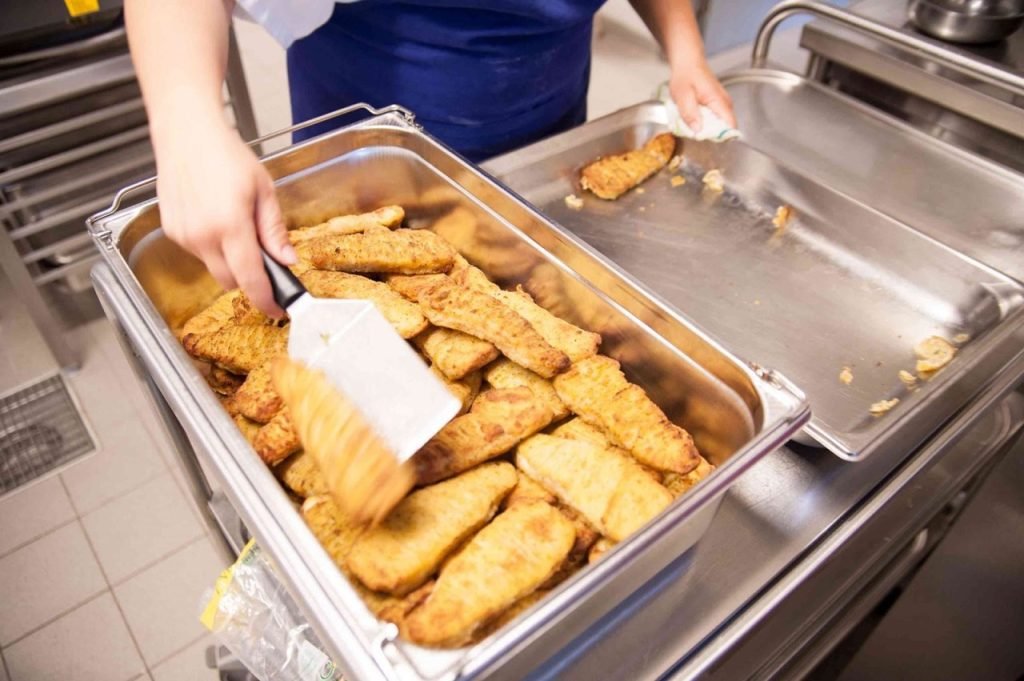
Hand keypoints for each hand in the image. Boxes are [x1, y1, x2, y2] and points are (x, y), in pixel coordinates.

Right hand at [154, 119, 294, 316]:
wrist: (186, 133)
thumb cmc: (225, 154)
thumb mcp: (263, 190)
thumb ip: (274, 230)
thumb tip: (287, 260)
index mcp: (230, 226)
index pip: (250, 279)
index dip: (267, 300)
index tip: (279, 309)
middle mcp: (201, 236)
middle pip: (230, 281)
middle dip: (249, 279)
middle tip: (265, 261)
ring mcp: (183, 235)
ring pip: (213, 267)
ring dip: (229, 260)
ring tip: (236, 225)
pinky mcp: (171, 231)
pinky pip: (198, 252)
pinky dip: (212, 246)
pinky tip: (215, 218)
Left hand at [668, 59, 735, 132]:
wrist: (687, 63)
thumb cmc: (685, 76)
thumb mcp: (683, 96)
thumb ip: (690, 113)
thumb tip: (698, 130)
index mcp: (719, 101)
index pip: (730, 126)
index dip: (720, 137)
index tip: (706, 140)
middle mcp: (725, 104)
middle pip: (725, 128)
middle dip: (710, 134)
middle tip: (693, 132)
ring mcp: (723, 104)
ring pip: (719, 125)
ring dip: (706, 129)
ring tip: (692, 124)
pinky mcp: (718, 105)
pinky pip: (715, 119)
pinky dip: (705, 122)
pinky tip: (694, 118)